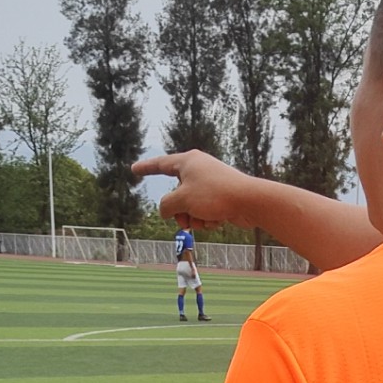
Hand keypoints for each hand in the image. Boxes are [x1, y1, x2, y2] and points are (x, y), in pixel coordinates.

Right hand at [131, 151, 248, 229]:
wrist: (249, 202)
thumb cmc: (214, 195)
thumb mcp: (182, 200)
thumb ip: (166, 205)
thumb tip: (166, 211)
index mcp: (187, 161)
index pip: (160, 164)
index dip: (146, 168)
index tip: (134, 169)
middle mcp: (198, 169)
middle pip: (176, 194)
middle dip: (179, 212)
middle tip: (186, 219)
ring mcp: (210, 183)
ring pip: (190, 207)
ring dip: (194, 219)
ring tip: (206, 220)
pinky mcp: (220, 197)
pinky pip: (205, 212)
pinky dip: (208, 220)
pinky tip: (218, 221)